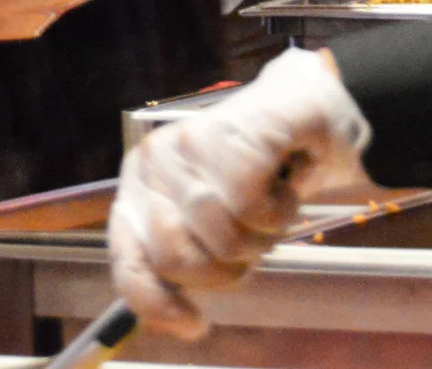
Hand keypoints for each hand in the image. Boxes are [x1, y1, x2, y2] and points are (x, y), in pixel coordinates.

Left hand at [109, 48, 372, 340]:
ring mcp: (188, 142)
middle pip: (177, 260)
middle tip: (250, 242)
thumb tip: (179, 323)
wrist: (303, 107)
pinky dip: (281, 212)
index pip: (128, 262)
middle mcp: (152, 163)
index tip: (195, 324)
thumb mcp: (212, 224)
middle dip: (225, 269)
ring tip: (271, 206)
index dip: (157, 304)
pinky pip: (253, 209)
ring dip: (262, 237)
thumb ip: (187, 262)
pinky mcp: (232, 133)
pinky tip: (285, 188)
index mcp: (138, 189)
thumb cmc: (256, 175)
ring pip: (223, 238)